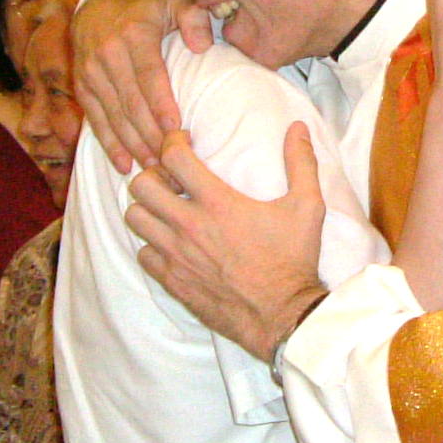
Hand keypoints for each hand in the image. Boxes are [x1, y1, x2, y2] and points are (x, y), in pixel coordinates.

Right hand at [73, 0, 188, 171]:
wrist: (99, 8)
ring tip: (156, 169)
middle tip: (174, 161)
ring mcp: (91, 72)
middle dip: (152, 135)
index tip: (176, 130)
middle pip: (132, 103)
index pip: (150, 75)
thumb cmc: (149, 12)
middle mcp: (107, 54)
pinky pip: (96, 120)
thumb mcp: (175, 3)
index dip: (162, 104)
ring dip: (135, 146)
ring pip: (114, 116)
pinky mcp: (82, 87)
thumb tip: (201, 45)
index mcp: (134, 34)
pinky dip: (110, 145)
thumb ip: (194, 16)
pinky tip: (125, 166)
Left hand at [126, 123, 327, 361]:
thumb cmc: (294, 259)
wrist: (282, 315)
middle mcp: (189, 226)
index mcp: (217, 202)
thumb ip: (301, 163)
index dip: (172, 141)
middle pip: (141, 185)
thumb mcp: (307, 207)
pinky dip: (152, 245)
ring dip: (148, 209)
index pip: (173, 156)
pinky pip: (143, 254)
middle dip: (153, 175)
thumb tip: (298, 128)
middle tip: (172, 180)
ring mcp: (176, 255)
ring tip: (169, 210)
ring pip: (135, 218)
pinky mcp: (173, 280)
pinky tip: (174, 245)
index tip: (183, 142)